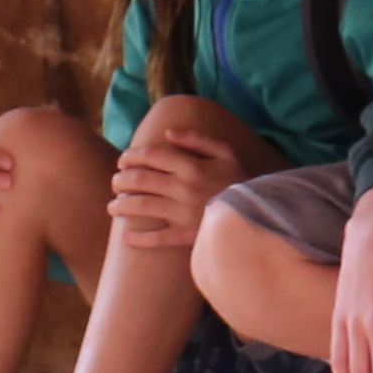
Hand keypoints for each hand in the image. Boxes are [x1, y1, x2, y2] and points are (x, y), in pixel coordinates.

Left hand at [106, 106, 253, 251]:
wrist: (260, 214)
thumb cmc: (239, 181)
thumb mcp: (225, 152)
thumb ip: (197, 139)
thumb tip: (167, 133)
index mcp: (191, 166)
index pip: (150, 155)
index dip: (131, 156)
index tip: (122, 160)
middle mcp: (183, 188)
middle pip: (140, 180)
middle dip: (120, 180)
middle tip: (115, 182)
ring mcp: (183, 213)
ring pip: (141, 207)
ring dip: (121, 206)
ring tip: (112, 207)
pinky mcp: (187, 236)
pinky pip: (157, 239)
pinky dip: (138, 238)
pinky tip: (125, 236)